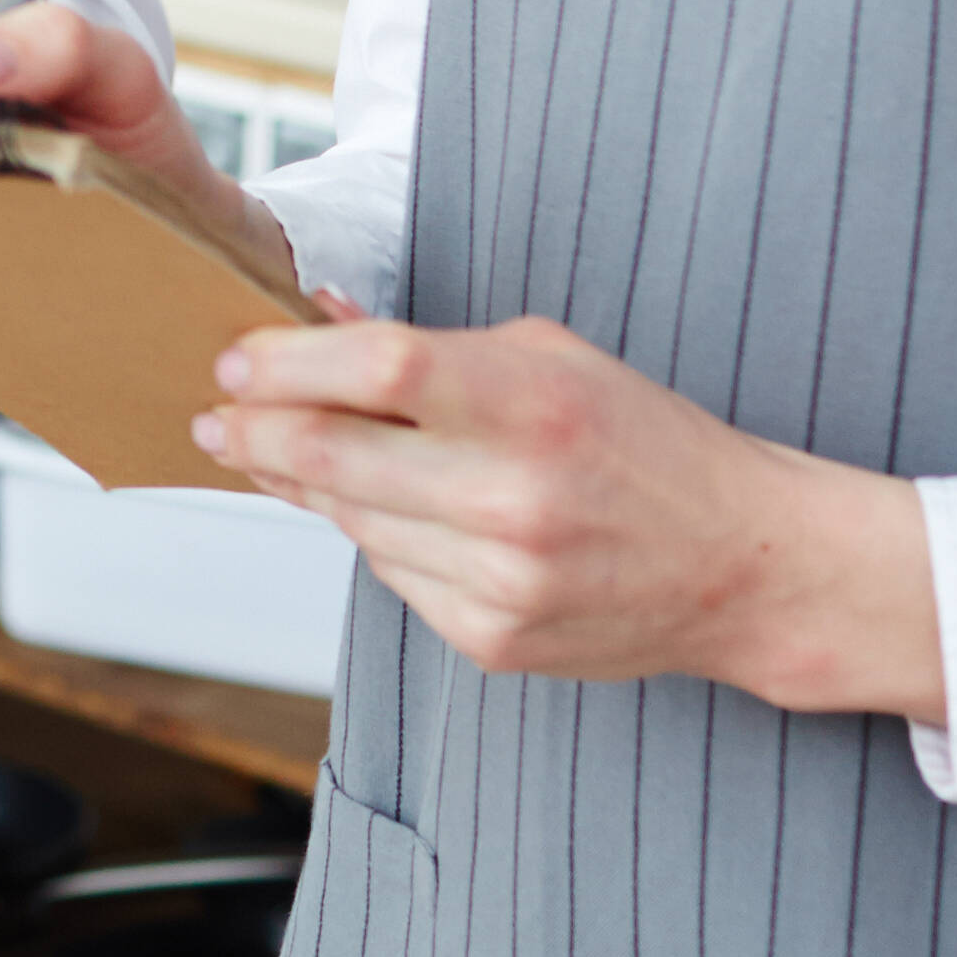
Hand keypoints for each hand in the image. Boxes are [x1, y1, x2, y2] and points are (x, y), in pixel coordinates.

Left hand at [197, 309, 938, 720]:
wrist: (741, 566)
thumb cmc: (647, 444)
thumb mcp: (552, 358)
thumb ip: (432, 345)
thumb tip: (321, 319)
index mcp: (533, 404)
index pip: (378, 369)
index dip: (288, 363)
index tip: (236, 360)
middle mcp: (514, 497)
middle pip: (335, 455)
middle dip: (254, 430)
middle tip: (215, 413)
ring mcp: (500, 579)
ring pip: (351, 522)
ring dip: (305, 484)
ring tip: (281, 450)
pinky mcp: (491, 638)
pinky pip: (391, 575)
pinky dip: (374, 537)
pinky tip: (387, 510)